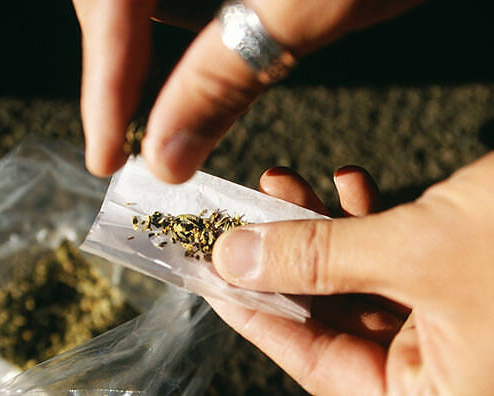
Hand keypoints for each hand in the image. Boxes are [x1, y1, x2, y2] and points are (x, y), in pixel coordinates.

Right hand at [72, 0, 423, 181]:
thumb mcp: (313, 6)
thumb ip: (228, 74)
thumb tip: (167, 155)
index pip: (111, 2)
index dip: (103, 85)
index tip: (106, 156)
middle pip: (112, 0)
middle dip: (116, 71)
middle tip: (126, 139)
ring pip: (139, 1)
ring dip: (139, 55)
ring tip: (146, 113)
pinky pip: (176, 0)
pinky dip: (174, 32)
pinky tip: (187, 67)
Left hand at [208, 153, 493, 394]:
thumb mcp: (415, 251)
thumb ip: (319, 259)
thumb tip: (233, 257)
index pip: (314, 361)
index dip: (254, 312)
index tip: (211, 271)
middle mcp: (438, 370)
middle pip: (330, 315)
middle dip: (284, 255)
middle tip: (244, 213)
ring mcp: (448, 324)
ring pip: (356, 277)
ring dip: (319, 226)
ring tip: (284, 183)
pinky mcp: (457, 280)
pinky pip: (394, 256)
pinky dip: (367, 218)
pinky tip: (347, 180)